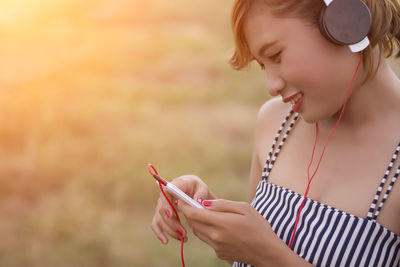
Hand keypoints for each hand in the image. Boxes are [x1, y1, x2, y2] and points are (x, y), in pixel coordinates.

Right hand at [151, 175, 215, 244]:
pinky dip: (159, 233)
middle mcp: (165, 195)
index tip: (171, 215)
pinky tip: (165, 241)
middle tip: (183, 233)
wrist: (194, 192)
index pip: (165, 193)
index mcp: (174, 186)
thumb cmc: (198, 189)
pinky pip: (156, 224)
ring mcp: (162, 205)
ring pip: (160, 219)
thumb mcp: (202, 188)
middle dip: (172, 223)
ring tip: (183, 237)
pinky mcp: (162, 215)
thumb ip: (201, 193)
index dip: (166, 204)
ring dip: (169, 230)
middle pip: (162, 209)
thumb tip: (197, 202)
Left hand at [177, 199, 293, 265]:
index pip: (194, 214)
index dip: (184, 205)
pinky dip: (207, 232)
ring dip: (197, 223)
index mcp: (221, 223)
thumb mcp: (244, 208)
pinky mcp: (219, 253)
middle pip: (193, 223)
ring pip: (198, 232)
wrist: (268, 252)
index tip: (181, 199)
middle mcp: (216, 236)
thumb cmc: (259, 227)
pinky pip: (207, 240)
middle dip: (190, 213)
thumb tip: (204, 203)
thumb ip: (222, 204)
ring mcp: (216, 247)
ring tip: (206, 214)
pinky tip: (218, 227)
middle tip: (192, 204)